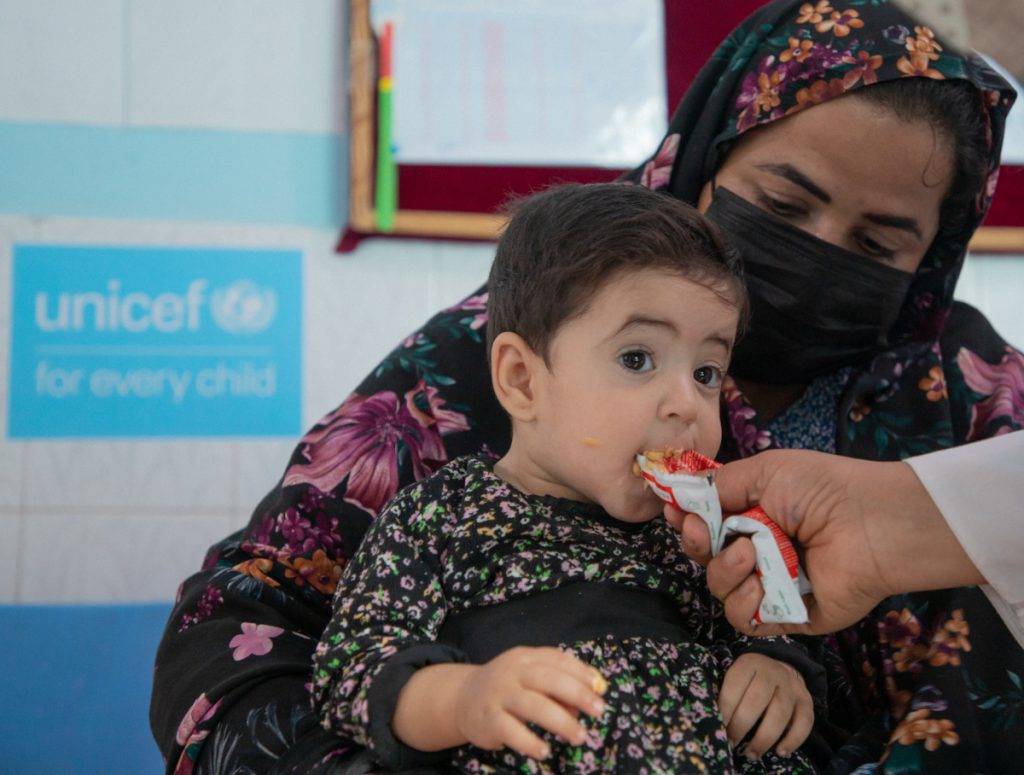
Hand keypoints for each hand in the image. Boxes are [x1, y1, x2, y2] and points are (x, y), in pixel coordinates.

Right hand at [454, 646, 606, 758]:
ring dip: (560, 721)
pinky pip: (510, 730)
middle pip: (547, 679)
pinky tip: (544, 751)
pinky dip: (529, 741)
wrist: (463, 698)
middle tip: (598, 710)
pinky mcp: (488, 718)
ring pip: (532, 705)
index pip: (556, 659)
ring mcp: (498, 694)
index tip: (600, 687)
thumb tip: (587, 702)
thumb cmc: (508, 688)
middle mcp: (511, 672)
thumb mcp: (531, 679)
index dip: (580, 672)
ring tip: (579, 736)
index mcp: (525, 657)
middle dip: (576, 694)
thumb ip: (558, 687)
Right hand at [668, 450, 982, 635]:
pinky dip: (744, 602)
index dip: (685, 520)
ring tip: (750, 554)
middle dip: (695, 543)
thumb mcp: (764, 472)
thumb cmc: (822, 489)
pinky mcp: (785, 615)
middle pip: (704, 557)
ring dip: (724, 571)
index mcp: (752, 514)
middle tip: (702, 532)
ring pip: (720, 589)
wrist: (871, 524)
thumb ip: (718, 485)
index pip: (705, 523)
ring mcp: (769, 584)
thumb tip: (679, 495)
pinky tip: (760, 583)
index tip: (676, 512)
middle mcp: (757, 550)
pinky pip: (744, 619)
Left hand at [719, 653, 812, 758]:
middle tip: (731, 742)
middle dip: (742, 725)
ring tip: (751, 753)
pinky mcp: (806, 701)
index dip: (726, 707)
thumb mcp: (736, 677)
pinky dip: (793, 740)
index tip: (719, 726)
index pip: (735, 684)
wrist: (780, 668)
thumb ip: (727, 694)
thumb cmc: (749, 680)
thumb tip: (714, 721)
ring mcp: (792, 686)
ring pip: (780, 713)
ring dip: (764, 738)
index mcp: (749, 663)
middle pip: (757, 699)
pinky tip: (780, 752)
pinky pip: (804, 722)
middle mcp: (772, 672)